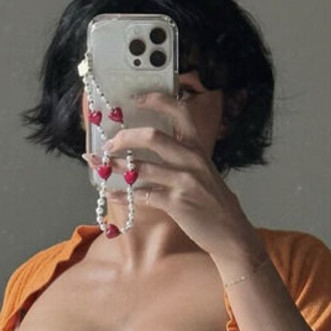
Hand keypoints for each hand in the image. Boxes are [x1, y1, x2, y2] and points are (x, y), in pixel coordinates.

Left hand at [85, 90, 262, 266]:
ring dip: (116, 166)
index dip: (156, 100)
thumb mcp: (204, 171)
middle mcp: (192, 160)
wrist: (231, 232)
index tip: (135, 98)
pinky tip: (110, 194)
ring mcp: (184, 182)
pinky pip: (142, 195)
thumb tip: (147, 148)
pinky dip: (122, 195)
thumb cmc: (213, 202)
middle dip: (124, 138)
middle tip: (108, 144)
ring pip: (142, 168)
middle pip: (152, 137)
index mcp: (198, 148)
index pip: (179, 112)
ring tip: (99, 165)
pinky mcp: (177, 203)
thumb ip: (181, 157)